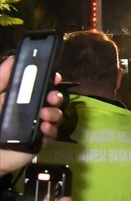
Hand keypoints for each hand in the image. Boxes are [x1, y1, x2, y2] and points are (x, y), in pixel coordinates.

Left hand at [0, 55, 64, 175]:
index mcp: (18, 98)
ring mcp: (36, 126)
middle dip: (55, 96)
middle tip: (51, 97)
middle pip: (51, 99)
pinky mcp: (39, 142)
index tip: (55, 76)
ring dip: (55, 112)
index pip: (38, 86)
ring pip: (56, 116)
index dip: (49, 80)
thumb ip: (2, 79)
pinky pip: (52, 134)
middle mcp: (30, 110)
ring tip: (45, 114)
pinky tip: (43, 128)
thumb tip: (14, 58)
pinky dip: (51, 130)